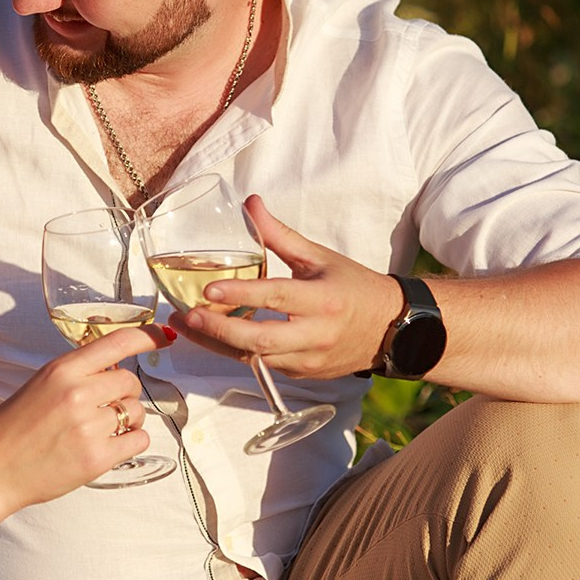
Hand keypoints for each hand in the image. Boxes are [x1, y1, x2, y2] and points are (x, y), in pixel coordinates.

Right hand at [0, 325, 172, 510]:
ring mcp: (88, 427)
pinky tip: (109, 446)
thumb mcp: (40, 385)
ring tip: (99, 431)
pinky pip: (138, 440)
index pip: (117, 343)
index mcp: (62, 370)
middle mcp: (78, 393)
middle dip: (124, 394)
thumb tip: (114, 370)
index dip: (148, 335)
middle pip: (130, 382)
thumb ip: (76, 375)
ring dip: (127, 420)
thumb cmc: (12, 429)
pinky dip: (130, 442)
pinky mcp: (96, 458)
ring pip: (137, 412)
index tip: (165, 334)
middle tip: (102, 409)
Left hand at [174, 195, 403, 378]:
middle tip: (187, 314)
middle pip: (260, 340)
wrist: (391, 328)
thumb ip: (280, 235)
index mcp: (322, 300)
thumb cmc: (353, 287)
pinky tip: (212, 337)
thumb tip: (250, 204)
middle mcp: (316, 335)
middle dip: (219, 330)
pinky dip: (236, 353)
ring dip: (218, 345)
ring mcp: (308, 360)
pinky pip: (263, 367)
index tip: (208, 290)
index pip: (276, 297)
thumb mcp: (319, 257)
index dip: (241, 295)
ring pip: (255, 359)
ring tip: (187, 325)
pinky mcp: (302, 374)